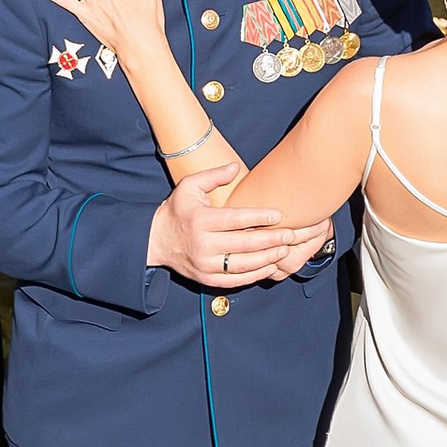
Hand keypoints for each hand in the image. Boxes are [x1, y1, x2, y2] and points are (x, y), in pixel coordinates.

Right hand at [147, 166, 333, 286]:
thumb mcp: (189, 187)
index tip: (278, 214)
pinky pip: (235, 280)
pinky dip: (255, 275)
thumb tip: (236, 167)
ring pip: (243, 265)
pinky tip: (270, 266)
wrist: (156, 241)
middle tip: (291, 233)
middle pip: (244, 244)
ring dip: (267, 258)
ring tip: (285, 249)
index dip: (258, 217)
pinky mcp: (207, 279)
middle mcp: (203, 245)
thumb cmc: (177, 210)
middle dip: (271, 239)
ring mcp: (205, 265)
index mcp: (201, 220)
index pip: (235, 219)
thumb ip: (213, 175)